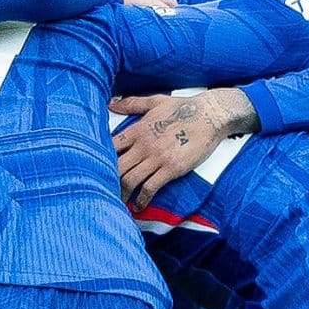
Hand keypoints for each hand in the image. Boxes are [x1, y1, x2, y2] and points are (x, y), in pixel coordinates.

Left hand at [109, 88, 255, 206]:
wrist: (211, 115)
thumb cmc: (184, 107)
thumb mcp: (156, 102)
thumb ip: (132, 104)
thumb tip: (110, 104)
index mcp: (138, 130)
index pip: (110, 146)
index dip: (101, 159)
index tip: (97, 170)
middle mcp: (143, 145)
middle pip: (116, 167)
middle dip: (107, 181)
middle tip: (105, 192)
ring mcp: (157, 158)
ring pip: (130, 180)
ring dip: (122, 194)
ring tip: (120, 203)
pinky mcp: (171, 169)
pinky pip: (150, 188)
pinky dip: (142, 200)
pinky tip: (139, 206)